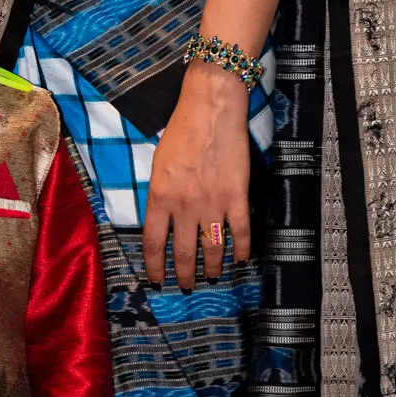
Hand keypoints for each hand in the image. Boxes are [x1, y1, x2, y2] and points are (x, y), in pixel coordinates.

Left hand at [142, 62, 249, 290]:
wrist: (211, 109)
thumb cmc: (180, 131)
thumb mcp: (158, 165)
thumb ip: (160, 196)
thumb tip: (163, 222)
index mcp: (160, 197)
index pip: (153, 244)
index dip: (155, 267)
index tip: (157, 281)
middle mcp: (184, 206)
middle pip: (183, 253)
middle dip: (184, 275)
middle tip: (186, 286)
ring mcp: (213, 203)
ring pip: (212, 248)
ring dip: (212, 268)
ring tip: (212, 277)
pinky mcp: (237, 197)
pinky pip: (240, 232)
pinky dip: (242, 250)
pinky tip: (241, 260)